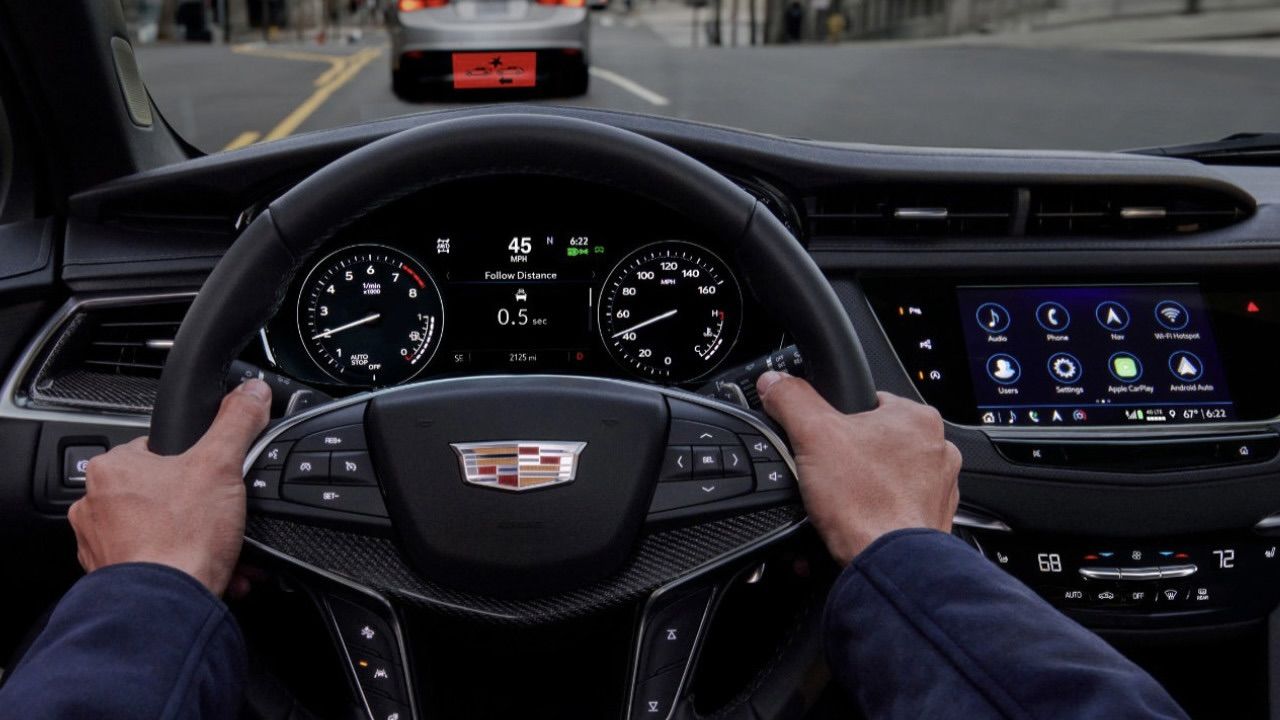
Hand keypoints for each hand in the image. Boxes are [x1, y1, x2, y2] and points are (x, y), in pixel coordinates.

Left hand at [68, 380, 272, 594]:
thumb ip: (237, 422)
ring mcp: (101, 546)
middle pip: (162, 493)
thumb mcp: (222, 464)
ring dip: (194, 539)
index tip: (214, 480)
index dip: (195, 463)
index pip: (157, 451)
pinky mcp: (114, 578)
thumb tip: (251, 392)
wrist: (168, 605)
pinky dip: (184, 566)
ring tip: (221, 548)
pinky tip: (211, 571)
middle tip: (222, 517)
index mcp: (112, 470)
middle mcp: (95, 507)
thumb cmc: (181, 538)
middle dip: (198, 507)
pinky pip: (156, 564)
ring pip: (160, 531)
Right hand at [756, 372, 960, 564]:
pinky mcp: (932, 520)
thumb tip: (776, 383)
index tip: (824, 438)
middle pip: (876, 441)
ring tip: (840, 501)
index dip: (838, 419)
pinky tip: (856, 521)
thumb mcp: (812, 436)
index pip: (870, 402)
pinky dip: (875, 513)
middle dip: (849, 457)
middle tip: (827, 474)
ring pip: (887, 476)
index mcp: (917, 419)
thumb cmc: (865, 504)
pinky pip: (896, 508)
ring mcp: (939, 488)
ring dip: (863, 486)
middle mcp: (937, 451)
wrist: (888, 564)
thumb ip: (792, 400)